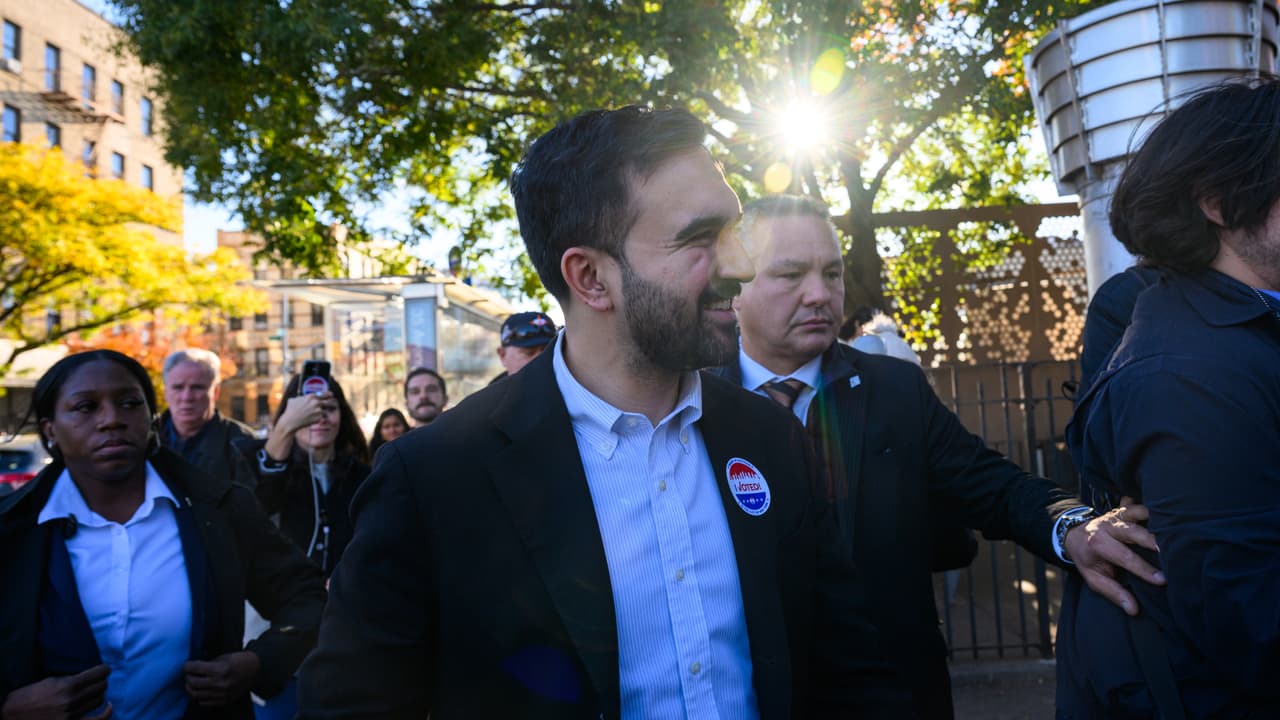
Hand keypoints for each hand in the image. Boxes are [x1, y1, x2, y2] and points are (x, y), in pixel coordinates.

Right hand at [0, 664, 111, 718]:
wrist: (11, 715)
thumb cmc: (28, 696)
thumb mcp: (49, 681)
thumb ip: (71, 680)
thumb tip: (89, 677)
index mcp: (67, 686)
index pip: (98, 674)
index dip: (104, 670)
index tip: (105, 669)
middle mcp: (71, 701)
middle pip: (100, 688)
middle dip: (101, 682)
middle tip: (98, 680)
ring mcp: (72, 716)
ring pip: (99, 701)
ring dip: (99, 694)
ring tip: (96, 691)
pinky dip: (106, 713)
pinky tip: (109, 706)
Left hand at [183, 651, 259, 707]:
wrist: (257, 671)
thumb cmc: (240, 660)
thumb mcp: (224, 657)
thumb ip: (209, 664)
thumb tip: (194, 668)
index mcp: (222, 669)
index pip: (196, 669)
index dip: (187, 666)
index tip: (187, 665)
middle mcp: (221, 683)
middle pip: (193, 683)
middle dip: (187, 677)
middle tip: (189, 673)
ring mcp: (222, 694)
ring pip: (195, 694)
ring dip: (190, 687)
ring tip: (192, 682)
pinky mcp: (224, 701)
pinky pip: (203, 702)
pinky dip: (199, 696)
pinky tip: (201, 690)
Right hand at [275, 392, 329, 436]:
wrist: (290, 421)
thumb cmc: (290, 411)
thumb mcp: (293, 400)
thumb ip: (300, 398)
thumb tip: (300, 397)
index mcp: (311, 396)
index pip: (324, 394)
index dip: (328, 394)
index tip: (331, 395)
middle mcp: (316, 402)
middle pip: (328, 402)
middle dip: (332, 404)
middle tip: (334, 405)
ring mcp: (318, 410)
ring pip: (326, 411)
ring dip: (326, 413)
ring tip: (327, 416)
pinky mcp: (319, 418)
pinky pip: (322, 418)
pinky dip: (321, 419)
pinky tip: (318, 420)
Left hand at [1064, 498, 1164, 615]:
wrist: (1074, 534)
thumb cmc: (1088, 559)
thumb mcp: (1093, 578)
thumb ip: (1113, 592)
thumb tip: (1133, 609)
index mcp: (1098, 543)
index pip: (1124, 557)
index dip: (1144, 569)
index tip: (1162, 580)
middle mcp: (1108, 526)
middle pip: (1134, 532)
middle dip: (1154, 542)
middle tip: (1173, 554)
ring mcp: (1117, 515)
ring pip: (1140, 513)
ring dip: (1158, 521)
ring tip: (1178, 532)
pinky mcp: (1125, 509)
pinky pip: (1142, 505)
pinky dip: (1156, 509)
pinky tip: (1172, 516)